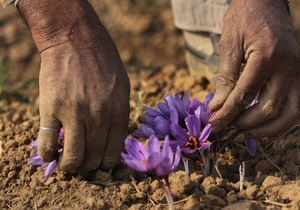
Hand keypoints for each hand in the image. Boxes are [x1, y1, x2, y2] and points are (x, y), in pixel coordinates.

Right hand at [18, 0, 129, 170]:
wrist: (76, 40)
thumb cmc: (103, 63)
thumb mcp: (122, 88)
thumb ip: (119, 115)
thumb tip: (112, 140)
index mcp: (119, 113)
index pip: (113, 153)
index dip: (104, 163)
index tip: (98, 161)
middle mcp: (99, 117)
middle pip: (93, 159)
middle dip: (88, 166)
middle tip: (82, 162)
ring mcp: (75, 114)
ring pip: (73, 159)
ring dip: (69, 167)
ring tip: (67, 162)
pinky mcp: (52, 109)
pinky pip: (48, 144)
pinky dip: (48, 155)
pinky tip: (50, 153)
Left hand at [208, 0, 298, 137]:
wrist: (265, 1)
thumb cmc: (244, 18)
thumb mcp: (229, 45)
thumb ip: (226, 78)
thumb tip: (218, 108)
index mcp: (267, 55)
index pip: (245, 94)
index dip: (227, 113)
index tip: (213, 124)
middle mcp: (289, 65)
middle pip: (270, 108)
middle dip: (246, 122)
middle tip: (227, 127)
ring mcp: (298, 70)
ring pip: (292, 112)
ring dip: (269, 128)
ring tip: (246, 133)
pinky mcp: (299, 73)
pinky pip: (297, 105)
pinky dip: (283, 120)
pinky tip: (265, 126)